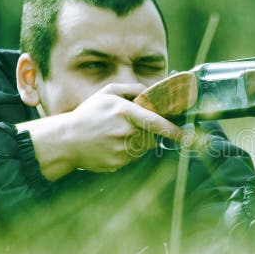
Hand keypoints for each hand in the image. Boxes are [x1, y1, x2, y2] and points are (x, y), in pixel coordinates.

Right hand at [17, 83, 183, 180]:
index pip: (156, 122)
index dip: (175, 130)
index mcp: (125, 112)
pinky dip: (123, 154)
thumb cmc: (87, 114)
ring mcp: (121, 150)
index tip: (189, 136)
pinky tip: (108, 147)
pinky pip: (130, 160)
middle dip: (145, 133)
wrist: (65, 140)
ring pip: (141, 148)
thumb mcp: (106, 93)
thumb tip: (150, 91)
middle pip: (151, 137)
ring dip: (134, 143)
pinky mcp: (116, 164)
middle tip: (124, 129)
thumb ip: (131, 88)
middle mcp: (125, 132)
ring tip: (113, 137)